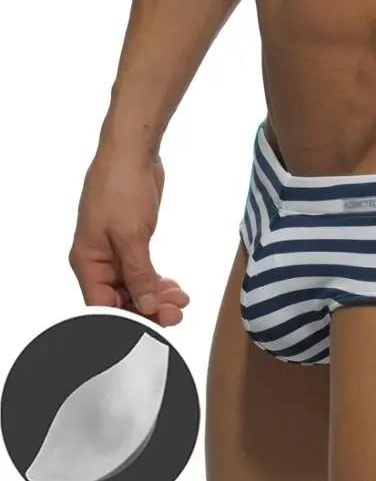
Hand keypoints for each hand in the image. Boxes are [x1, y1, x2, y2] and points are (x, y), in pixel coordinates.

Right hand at [70, 149, 189, 326]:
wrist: (132, 153)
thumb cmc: (122, 189)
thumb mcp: (131, 234)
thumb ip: (139, 272)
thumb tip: (145, 306)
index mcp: (88, 262)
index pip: (102, 306)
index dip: (127, 320)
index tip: (155, 328)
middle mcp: (98, 261)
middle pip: (120, 299)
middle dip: (148, 309)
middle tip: (177, 315)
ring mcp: (115, 250)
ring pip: (134, 286)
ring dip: (156, 296)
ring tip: (182, 302)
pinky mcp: (132, 240)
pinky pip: (143, 270)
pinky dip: (157, 280)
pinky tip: (175, 288)